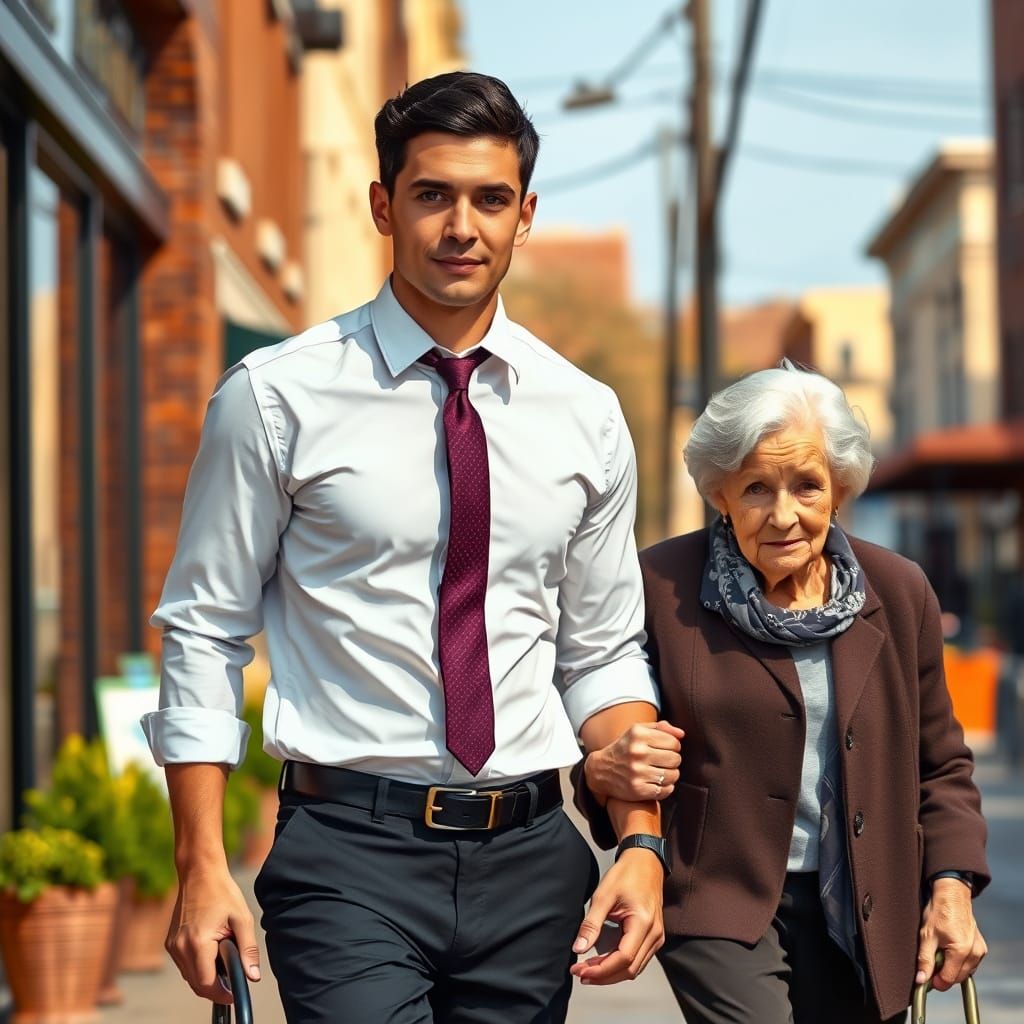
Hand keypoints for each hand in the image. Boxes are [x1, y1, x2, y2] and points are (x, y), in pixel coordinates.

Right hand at [166, 863, 261, 1003]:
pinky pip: (184, 965)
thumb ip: (248, 950)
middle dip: (215, 988)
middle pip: (197, 984)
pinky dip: (197, 966)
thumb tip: (253, 977)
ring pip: (189, 976)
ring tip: (224, 959)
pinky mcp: (170, 943)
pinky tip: (211, 952)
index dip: (222, 994)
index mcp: (198, 943)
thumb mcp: (242, 919)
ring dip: (206, 977)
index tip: (235, 993)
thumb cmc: (223, 893)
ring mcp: (173, 946)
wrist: (199, 873)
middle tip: (233, 979)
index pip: (207, 984)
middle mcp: (180, 948)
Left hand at [569, 848, 664, 984]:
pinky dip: (619, 965)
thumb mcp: (603, 895)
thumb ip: (591, 924)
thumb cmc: (627, 874)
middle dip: (603, 976)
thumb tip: (578, 949)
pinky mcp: (653, 936)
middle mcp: (654, 934)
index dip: (600, 970)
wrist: (645, 862)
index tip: (579, 970)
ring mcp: (656, 937)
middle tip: (579, 973)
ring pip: (634, 968)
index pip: (623, 959)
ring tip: (587, 970)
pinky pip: (638, 959)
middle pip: (629, 969)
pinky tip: (602, 962)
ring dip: (610, 973)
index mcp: (643, 923)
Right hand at [585, 721, 683, 803]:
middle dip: (673, 760)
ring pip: (673, 775)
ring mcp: (637, 772)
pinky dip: (665, 788)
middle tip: (664, 761)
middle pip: (675, 759)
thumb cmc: (624, 748)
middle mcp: (637, 753)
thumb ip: (661, 728)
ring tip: (661, 772)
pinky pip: (665, 790)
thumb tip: (682, 734)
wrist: (601, 770)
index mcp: (638, 735)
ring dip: (671, 775)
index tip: (665, 749)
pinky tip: (657, 783)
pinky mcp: (638, 790)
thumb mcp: (637, 731)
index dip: (673, 746)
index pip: (674, 742)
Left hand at [916, 877, 986, 990]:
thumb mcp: (927, 935)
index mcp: (961, 951)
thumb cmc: (938, 912)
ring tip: (940, 951)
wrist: (952, 896)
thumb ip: (925, 960)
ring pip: (965, 971)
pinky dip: (959, 962)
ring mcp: (980, 950)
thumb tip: (921, 980)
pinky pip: (970, 963)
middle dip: (944, 974)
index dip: (936, 981)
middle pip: (958, 977)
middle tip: (931, 961)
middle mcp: (975, 953)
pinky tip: (949, 950)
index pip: (949, 978)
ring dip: (952, 968)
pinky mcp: (981, 947)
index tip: (926, 978)